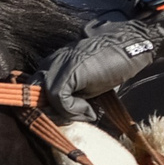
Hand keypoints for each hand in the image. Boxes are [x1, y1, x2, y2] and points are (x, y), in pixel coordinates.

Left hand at [38, 16, 163, 124]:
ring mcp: (57, 65)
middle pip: (32, 96)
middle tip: (74, 118)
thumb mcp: (86, 85)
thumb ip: (70, 97)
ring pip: (44, 99)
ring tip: (87, 112)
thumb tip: (59, 119)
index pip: (32, 92)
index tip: (66, 119)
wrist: (131, 45)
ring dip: (64, 114)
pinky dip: (73, 110)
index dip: (45, 111)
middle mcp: (50, 64)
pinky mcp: (69, 70)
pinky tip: (90, 109)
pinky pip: (58, 98)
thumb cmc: (111, 65)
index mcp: (51, 66)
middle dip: (49, 114)